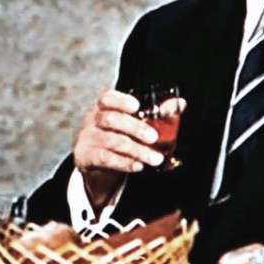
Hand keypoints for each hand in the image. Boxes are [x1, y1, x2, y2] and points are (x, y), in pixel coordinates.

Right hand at [73, 90, 165, 206]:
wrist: (97, 163)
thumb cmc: (119, 136)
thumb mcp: (134, 123)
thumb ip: (156, 113)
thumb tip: (179, 104)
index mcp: (103, 106)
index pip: (107, 98)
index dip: (121, 101)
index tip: (137, 106)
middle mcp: (92, 119)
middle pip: (110, 119)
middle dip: (134, 128)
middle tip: (154, 138)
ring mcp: (86, 138)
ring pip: (111, 141)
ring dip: (137, 150)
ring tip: (155, 158)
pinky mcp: (84, 156)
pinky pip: (105, 159)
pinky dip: (124, 162)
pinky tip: (138, 165)